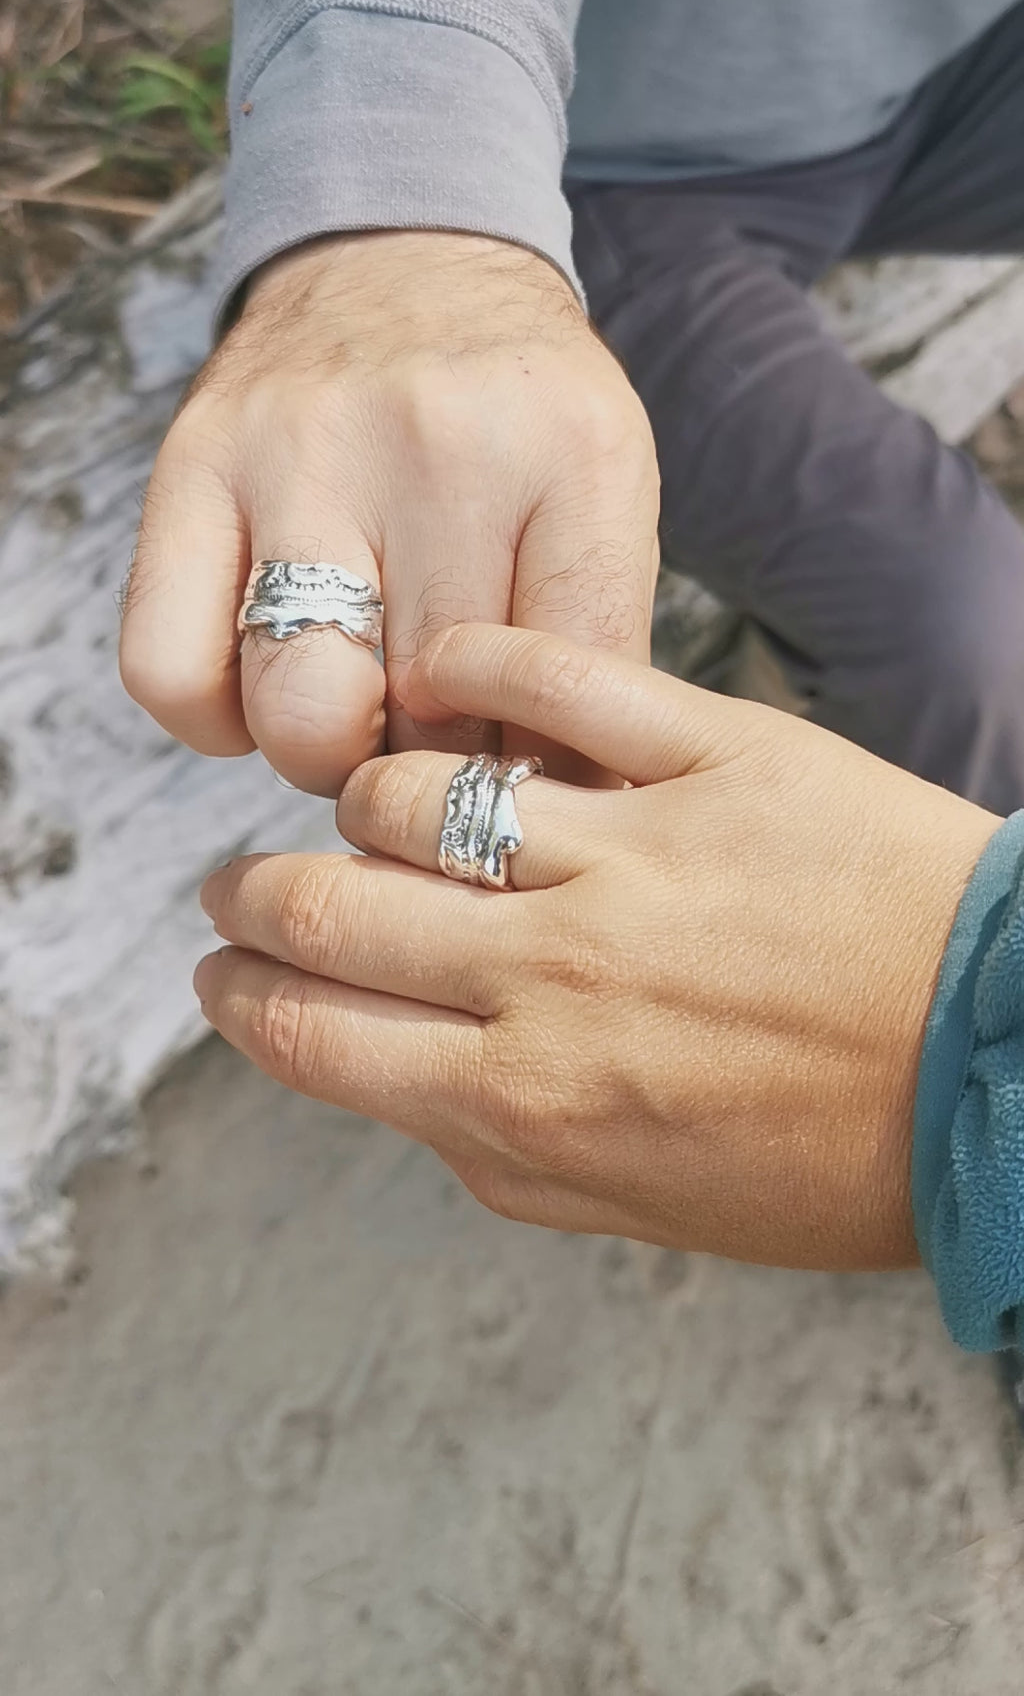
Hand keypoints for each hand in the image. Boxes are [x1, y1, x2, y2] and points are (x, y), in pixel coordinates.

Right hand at [120, 232, 659, 795]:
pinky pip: (170, 671)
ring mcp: (298, 451)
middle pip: (426, 718)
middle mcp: (434, 446)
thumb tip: (567, 813)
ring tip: (357, 717)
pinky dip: (218, 721)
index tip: (530, 781)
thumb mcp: (603, 496)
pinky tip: (268, 683)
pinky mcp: (190, 466)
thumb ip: (594, 643)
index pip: (564, 686)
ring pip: (298, 710)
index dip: (548, 773)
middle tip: (440, 746)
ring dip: (326, 755)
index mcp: (571, 456)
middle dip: (436, 770)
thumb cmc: (514, 417)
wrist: (405, 256)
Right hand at [194, 625, 997, 1270]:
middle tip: (240, 885)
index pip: (318, 1035)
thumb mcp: (646, 1207)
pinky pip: (557, 679)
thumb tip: (400, 1088)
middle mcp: (556, 973)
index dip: (243, 1000)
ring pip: (419, 792)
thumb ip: (499, 1155)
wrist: (1004, 1060)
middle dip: (259, 899)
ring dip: (361, 797)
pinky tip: (445, 672)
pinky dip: (477, 664)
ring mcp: (632, 852)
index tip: (222, 974)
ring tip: (365, 803)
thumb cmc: (835, 1156)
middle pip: (337, 912)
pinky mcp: (714, 753)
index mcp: (529, 1096)